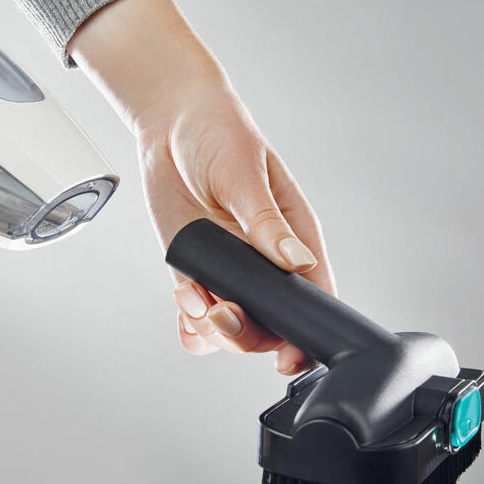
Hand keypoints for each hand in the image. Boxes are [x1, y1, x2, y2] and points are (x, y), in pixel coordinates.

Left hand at [69, 0, 335, 374]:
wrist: (172, 125)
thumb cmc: (220, 134)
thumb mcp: (244, 174)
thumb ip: (265, 222)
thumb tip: (295, 262)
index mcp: (292, 237)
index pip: (311, 296)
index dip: (304, 334)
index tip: (286, 357)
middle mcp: (264, 261)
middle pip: (269, 324)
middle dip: (246, 334)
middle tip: (220, 316)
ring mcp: (229, 269)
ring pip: (232, 326)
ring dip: (212, 328)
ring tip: (192, 298)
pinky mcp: (196, 268)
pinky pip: (197, 313)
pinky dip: (189, 322)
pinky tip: (183, 302)